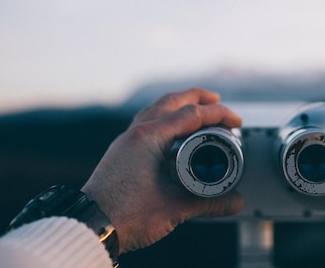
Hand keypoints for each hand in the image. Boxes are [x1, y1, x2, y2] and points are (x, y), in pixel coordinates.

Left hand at [81, 88, 243, 253]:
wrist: (89, 226)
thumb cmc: (123, 215)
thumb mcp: (174, 208)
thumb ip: (209, 203)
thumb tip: (234, 201)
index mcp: (150, 138)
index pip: (192, 115)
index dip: (219, 115)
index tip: (236, 122)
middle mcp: (137, 132)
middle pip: (172, 102)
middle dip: (198, 98)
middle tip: (217, 100)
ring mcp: (127, 140)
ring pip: (157, 109)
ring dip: (179, 104)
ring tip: (196, 108)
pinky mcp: (123, 150)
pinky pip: (147, 121)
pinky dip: (165, 116)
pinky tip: (171, 129)